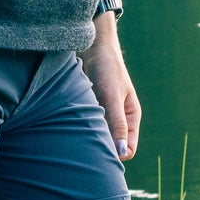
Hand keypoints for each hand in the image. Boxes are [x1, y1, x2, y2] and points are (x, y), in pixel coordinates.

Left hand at [80, 15, 140, 160]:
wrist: (90, 44)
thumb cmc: (106, 67)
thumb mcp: (113, 96)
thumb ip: (117, 123)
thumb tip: (122, 153)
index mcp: (130, 116)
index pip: (127, 148)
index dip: (115, 155)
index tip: (99, 155)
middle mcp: (117, 118)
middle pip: (111, 145)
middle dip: (99, 149)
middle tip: (83, 149)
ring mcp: (102, 112)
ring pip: (96, 135)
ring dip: (87, 136)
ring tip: (75, 135)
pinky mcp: (87, 107)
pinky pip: (85, 124)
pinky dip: (78, 126)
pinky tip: (69, 125)